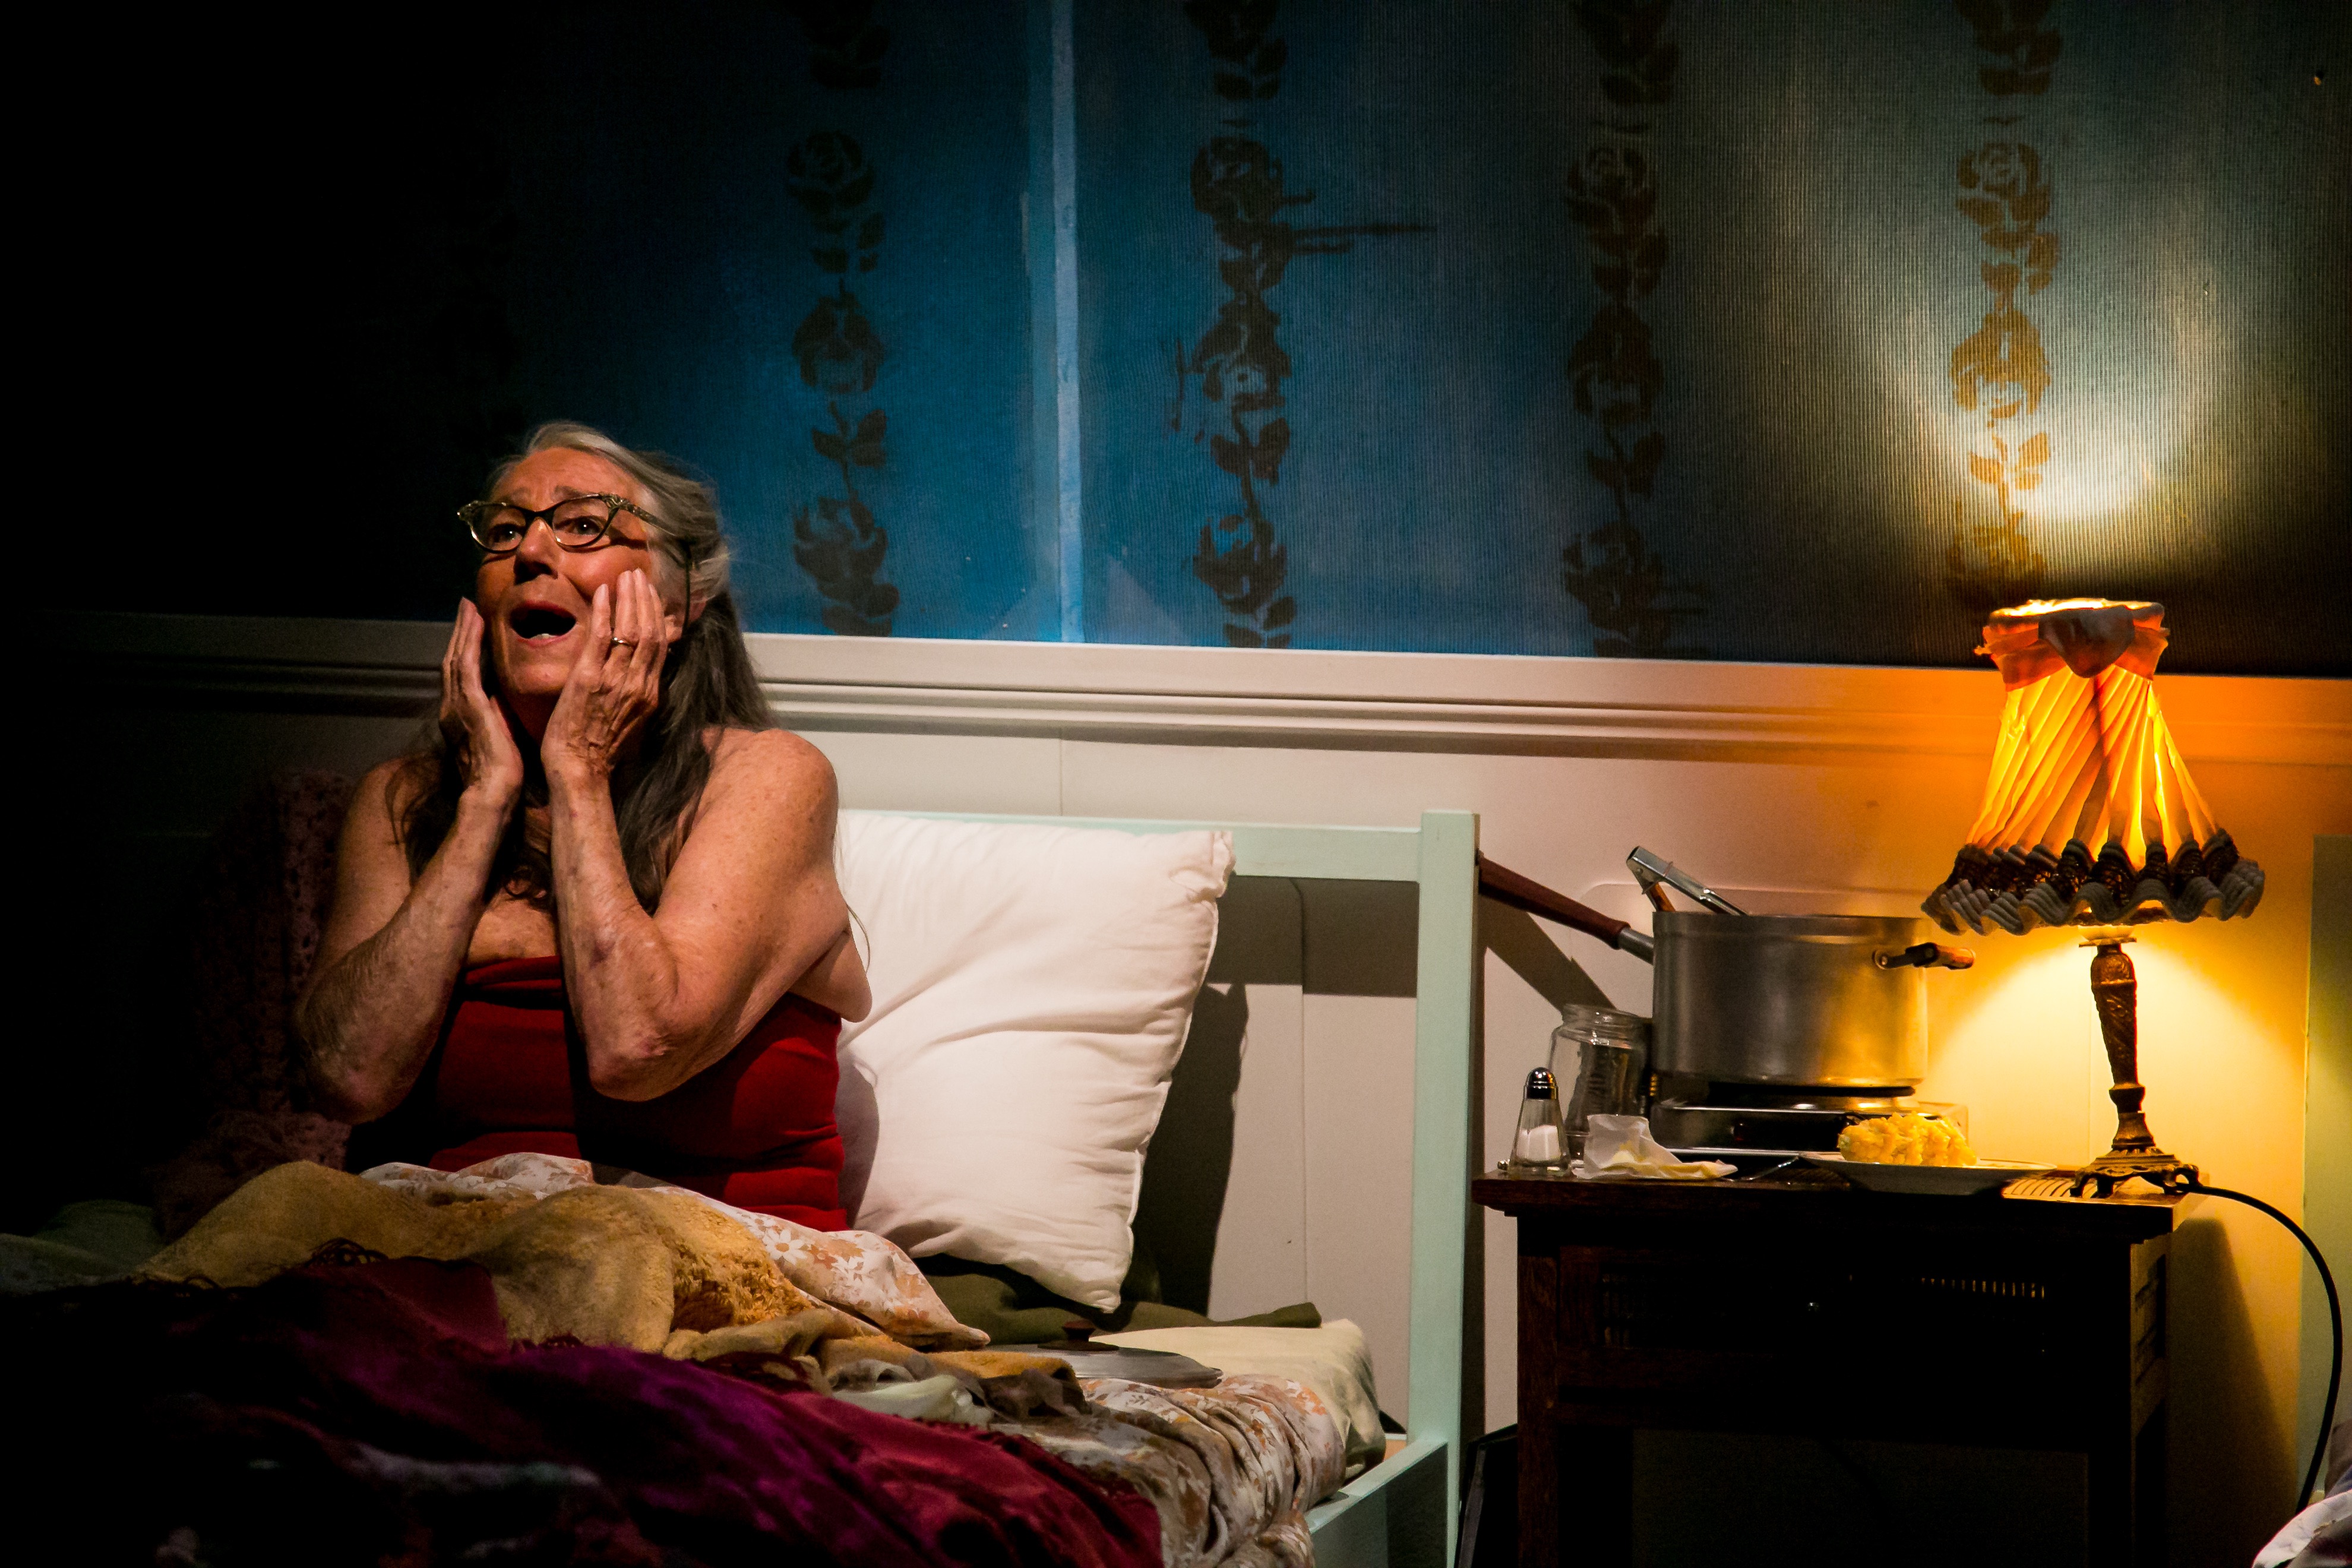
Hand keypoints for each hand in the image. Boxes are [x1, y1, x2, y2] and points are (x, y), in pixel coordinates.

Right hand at [441, 600, 523, 807]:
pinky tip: (474, 624)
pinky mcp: (467, 705)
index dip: (465, 649)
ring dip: (462, 631)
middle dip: (460, 633)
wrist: (492, 795)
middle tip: (466, 606)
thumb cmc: (501, 775)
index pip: (462, 675)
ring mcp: (456, 705)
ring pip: (457, 658)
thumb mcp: (499, 739)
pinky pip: (467, 666)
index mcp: (460, 716)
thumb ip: (498, 718)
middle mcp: (452, 707)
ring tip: (468, 607)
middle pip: (454, 660)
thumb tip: (507, 701)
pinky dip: (469, 642)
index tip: (472, 627)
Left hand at [540, 570, 671, 787]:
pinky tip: (603, 592)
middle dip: (646, 599)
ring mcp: (615, 681)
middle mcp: (638, 684)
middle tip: (639, 576)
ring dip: (629, 598)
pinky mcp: (588, 679)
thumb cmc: (600, 751)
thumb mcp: (632, 720)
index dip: (658, 615)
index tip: (652, 595)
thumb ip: (638, 692)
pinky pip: (600, 637)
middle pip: (650, 632)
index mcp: (650, 694)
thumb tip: (641, 672)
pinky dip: (604, 611)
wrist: (580, 771)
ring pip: (631, 630)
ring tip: (626, 576)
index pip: (661, 645)